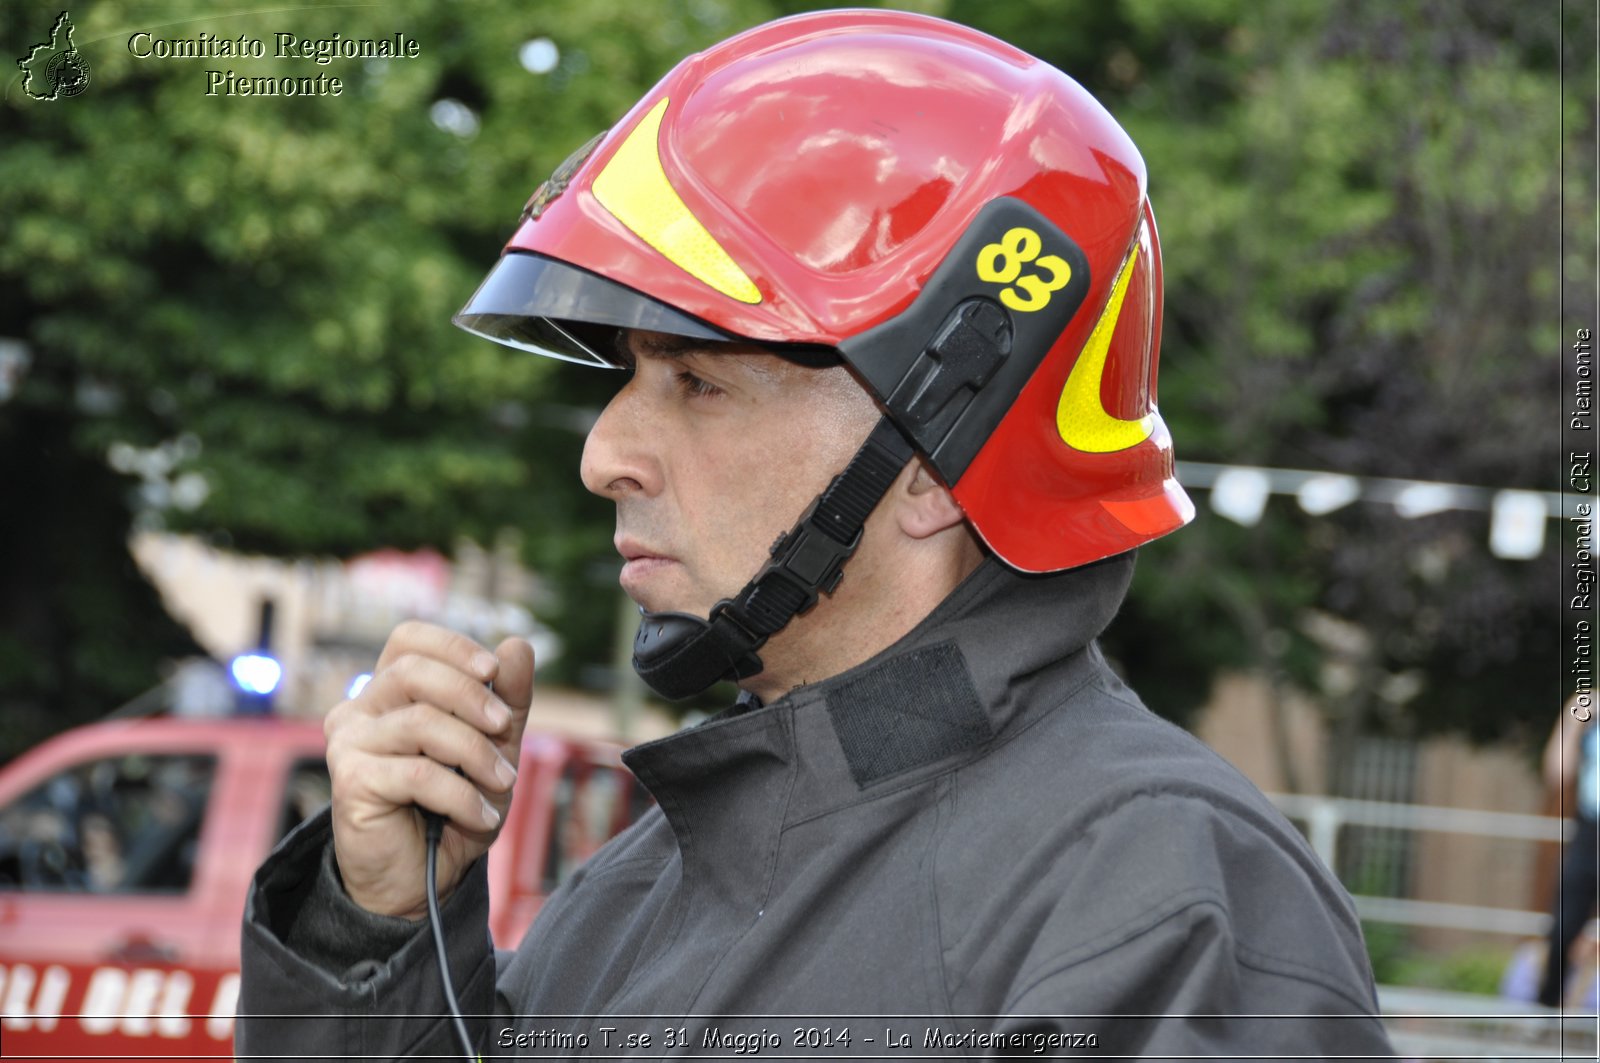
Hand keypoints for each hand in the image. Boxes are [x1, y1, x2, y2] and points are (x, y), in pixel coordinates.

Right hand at [323, 621, 534, 918]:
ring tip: (503, 782)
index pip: (408, 638)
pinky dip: (462, 794)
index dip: (451, 645)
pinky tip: (483, 815)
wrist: (424, 877)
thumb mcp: (494, 745)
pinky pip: (418, 773)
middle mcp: (360, 708)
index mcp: (389, 690)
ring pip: (420, 722)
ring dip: (474, 752)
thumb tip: (518, 645)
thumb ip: (508, 697)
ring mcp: (349, 743)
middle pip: (412, 671)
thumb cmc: (454, 803)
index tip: (492, 668)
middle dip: (469, 695)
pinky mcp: (351, 780)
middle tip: (504, 726)